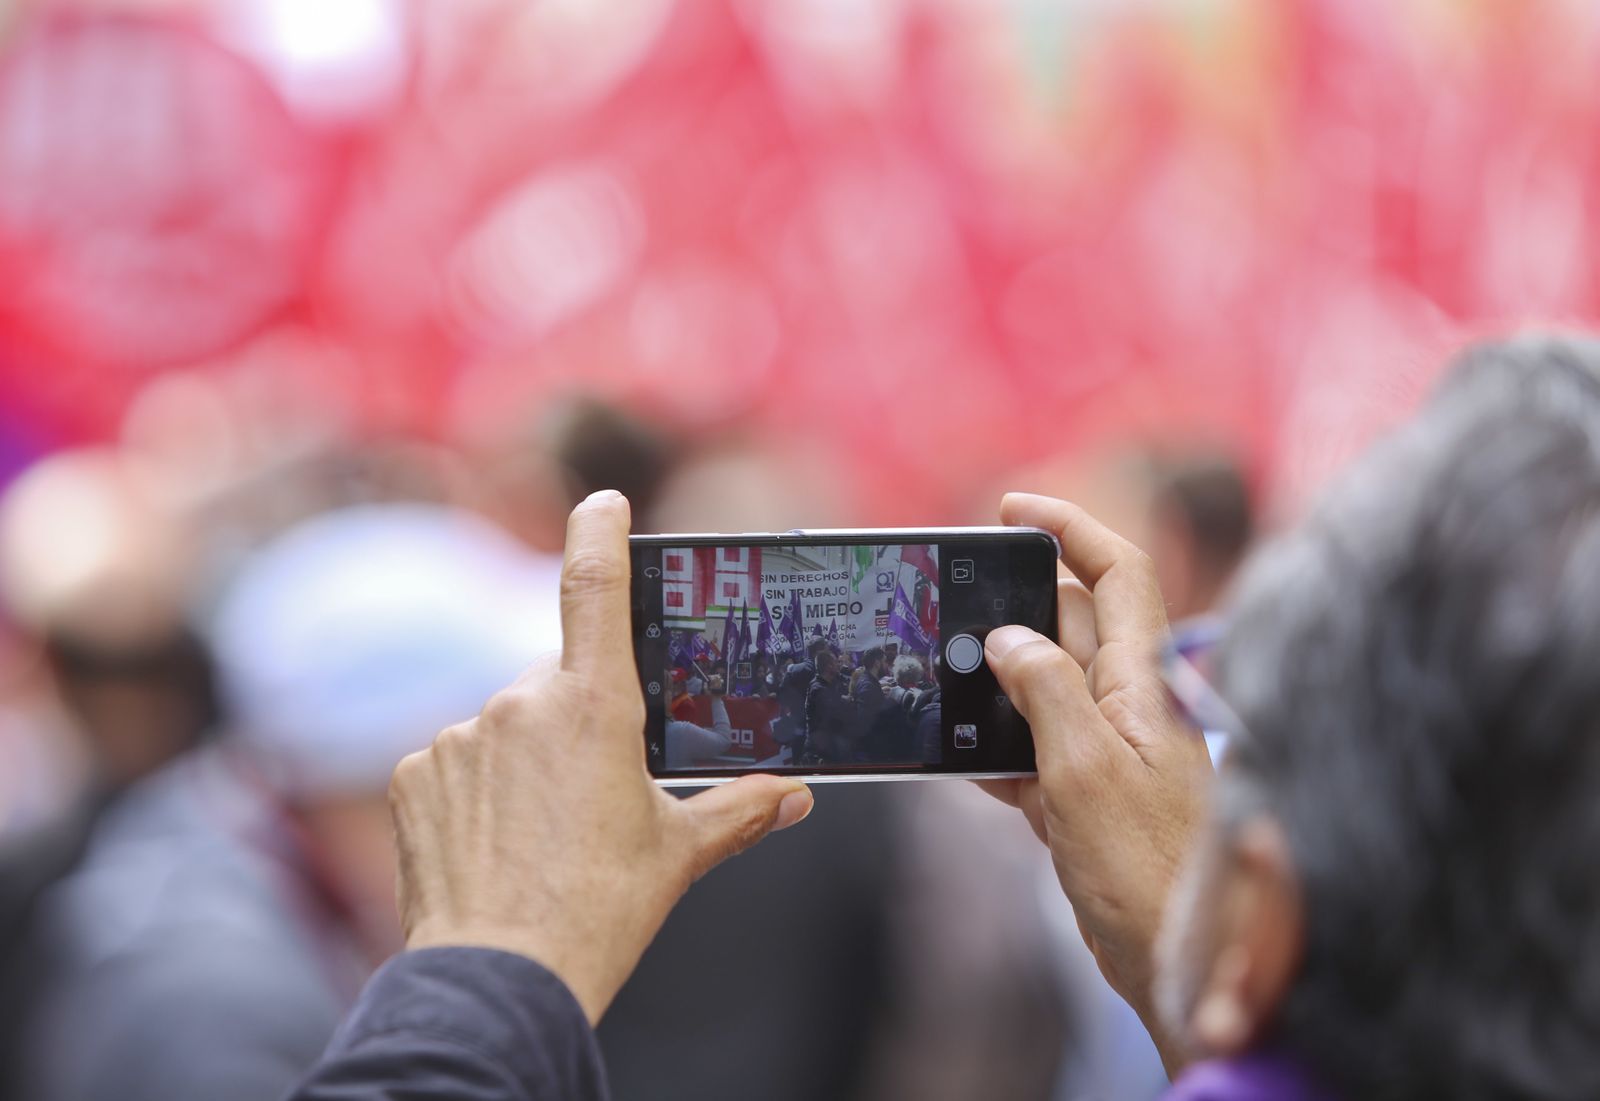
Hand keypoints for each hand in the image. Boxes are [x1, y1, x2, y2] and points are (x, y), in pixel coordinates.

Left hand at [389, 491, 813, 1022]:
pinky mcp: (414, 773)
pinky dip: (477, 790)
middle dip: (578, 721)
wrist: (500, 979)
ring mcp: (459, 737)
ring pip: (504, 725)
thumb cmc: (598, 912)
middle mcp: (520, 704)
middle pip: (557, 683)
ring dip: (525, 759)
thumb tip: (794, 796)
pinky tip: (496, 844)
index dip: (600, 532)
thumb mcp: (680, 853)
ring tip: (544, 836)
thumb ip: (741, 810)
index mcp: (594, 707)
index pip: (594, 587)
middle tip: (596, 792)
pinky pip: (455, 761)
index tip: (604, 502)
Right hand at [979, 493, 1212, 1070]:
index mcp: (1142, 681)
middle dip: (1009, 612)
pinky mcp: (1084, 794)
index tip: (1011, 510)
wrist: (1179, 963)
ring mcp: (1106, 748)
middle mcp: (1127, 703)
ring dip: (993, 687)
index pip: (1116, 572)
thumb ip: (1043, 691)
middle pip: (1066, 622)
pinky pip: (1030, 749)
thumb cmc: (1149, 869)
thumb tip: (1005, 639)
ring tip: (944, 693)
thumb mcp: (1084, 769)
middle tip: (950, 616)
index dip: (1069, 528)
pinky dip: (994, 750)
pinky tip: (961, 763)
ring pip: (1040, 686)